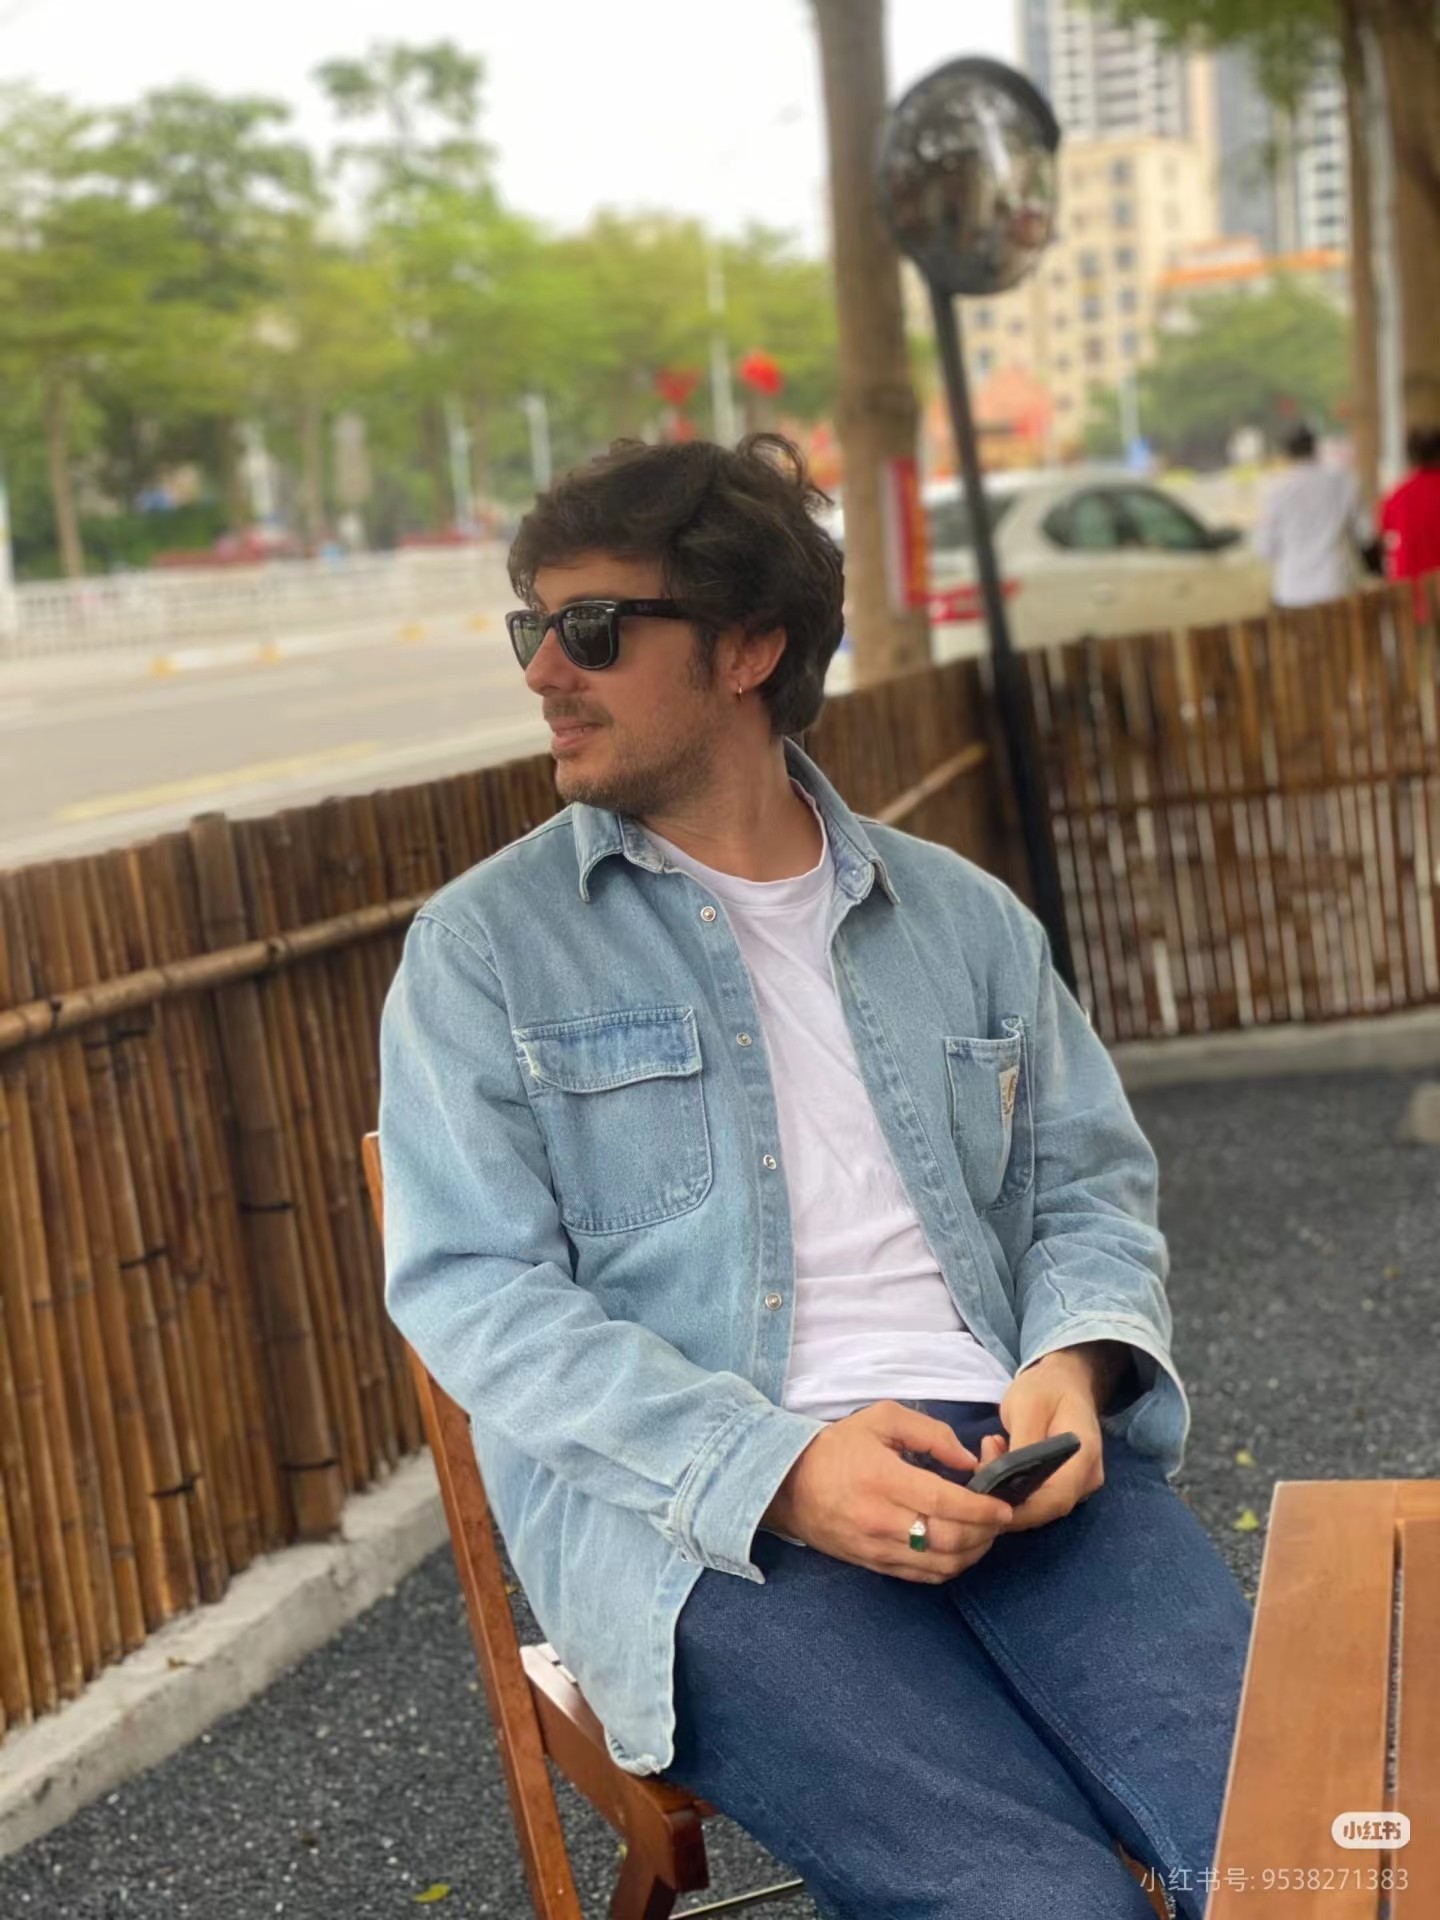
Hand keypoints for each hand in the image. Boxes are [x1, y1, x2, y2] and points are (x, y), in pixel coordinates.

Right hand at [762, 1400, 1014, 1583]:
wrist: (787, 1484)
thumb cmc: (838, 1447)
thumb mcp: (881, 1419)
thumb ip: (930, 1433)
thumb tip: (967, 1460)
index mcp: (884, 1479)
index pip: (944, 1502)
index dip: (982, 1508)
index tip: (1004, 1505)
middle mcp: (881, 1520)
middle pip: (949, 1540)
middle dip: (985, 1532)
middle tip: (1000, 1518)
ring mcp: (877, 1548)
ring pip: (941, 1564)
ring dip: (973, 1553)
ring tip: (985, 1533)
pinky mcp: (874, 1565)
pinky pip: (923, 1576)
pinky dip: (950, 1566)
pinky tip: (960, 1548)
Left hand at [996, 1349, 1106, 1534]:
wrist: (1065, 1380)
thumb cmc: (1046, 1388)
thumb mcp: (1026, 1407)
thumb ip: (1020, 1447)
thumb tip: (1005, 1483)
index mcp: (1084, 1456)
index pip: (1055, 1499)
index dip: (1021, 1510)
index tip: (986, 1503)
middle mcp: (1087, 1477)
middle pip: (1046, 1507)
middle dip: (1007, 1497)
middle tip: (981, 1464)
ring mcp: (1079, 1484)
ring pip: (1040, 1504)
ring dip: (1008, 1488)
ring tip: (991, 1451)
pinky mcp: (1066, 1484)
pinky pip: (1039, 1495)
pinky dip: (1015, 1484)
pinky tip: (1000, 1458)